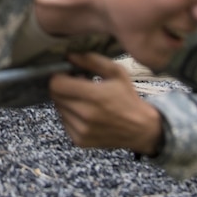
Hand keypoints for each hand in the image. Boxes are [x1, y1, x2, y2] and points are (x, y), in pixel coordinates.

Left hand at [48, 53, 162, 155]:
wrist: (141, 129)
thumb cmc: (127, 97)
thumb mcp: (116, 72)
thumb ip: (92, 61)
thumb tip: (69, 56)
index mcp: (95, 96)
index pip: (56, 84)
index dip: (60, 76)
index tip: (69, 74)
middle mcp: (86, 115)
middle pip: (55, 96)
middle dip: (63, 88)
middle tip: (77, 86)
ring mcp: (82, 131)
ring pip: (58, 109)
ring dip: (66, 102)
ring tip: (83, 100)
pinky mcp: (79, 141)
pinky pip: (64, 122)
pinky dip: (70, 116)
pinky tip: (84, 113)